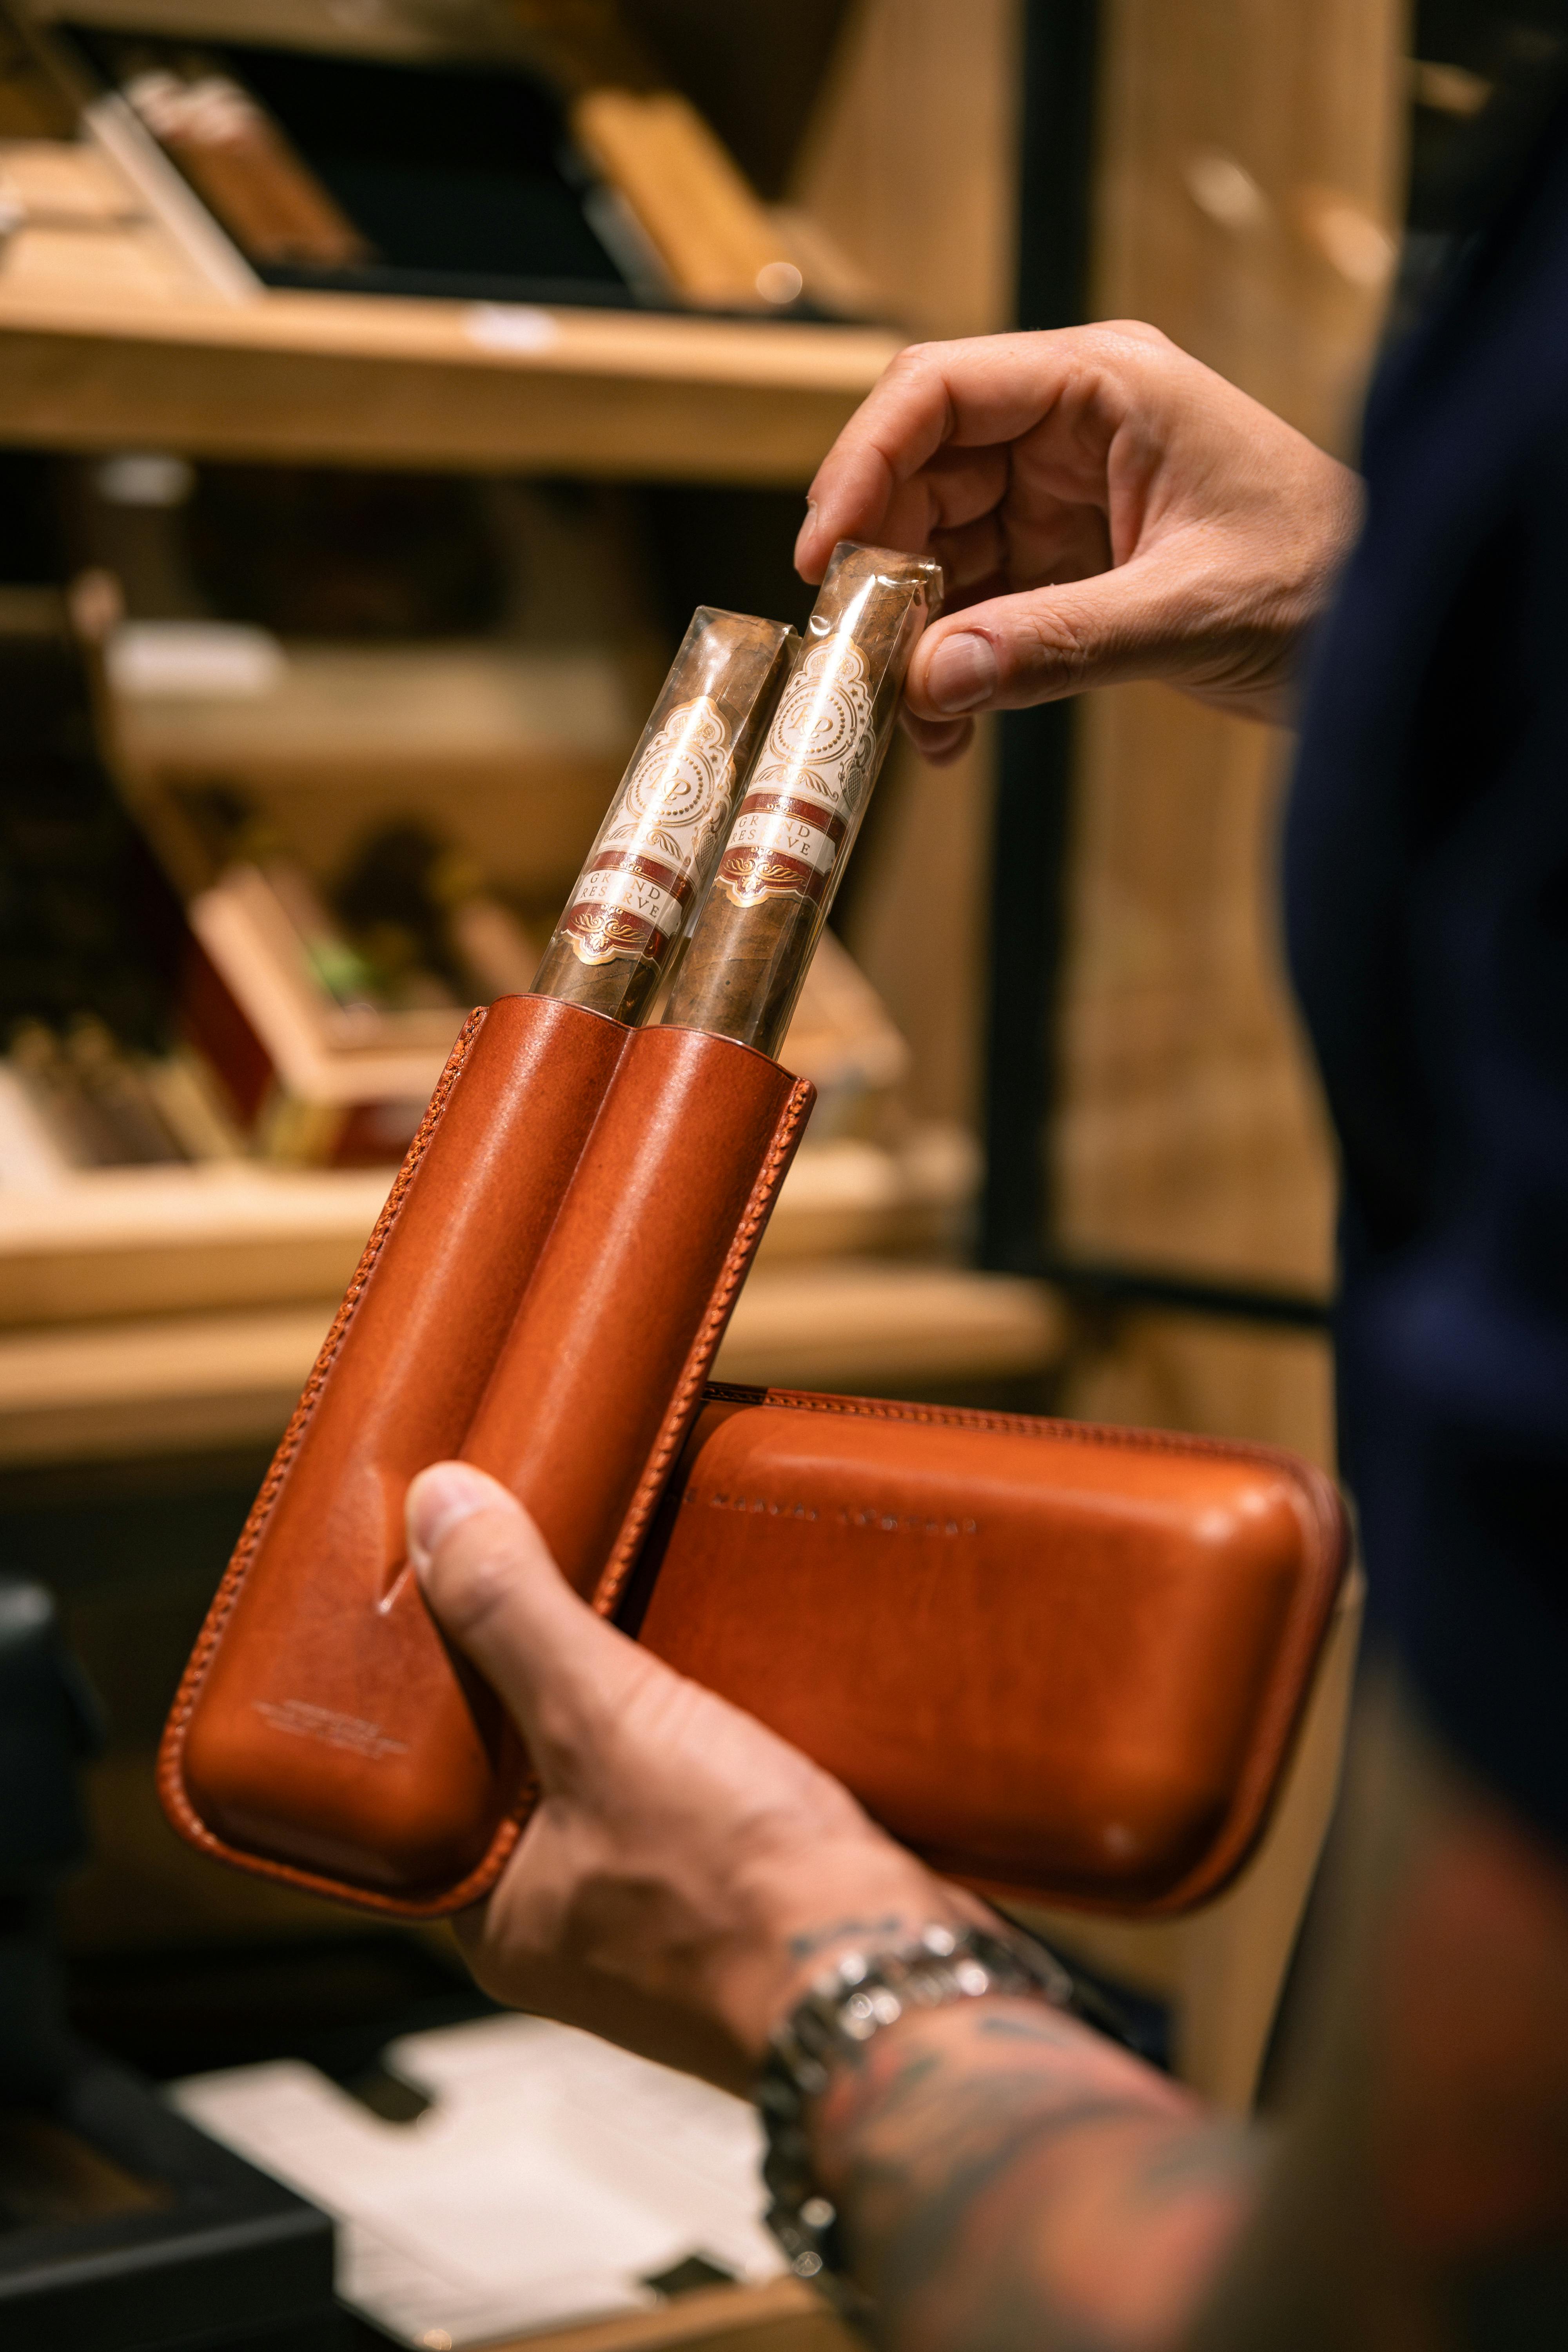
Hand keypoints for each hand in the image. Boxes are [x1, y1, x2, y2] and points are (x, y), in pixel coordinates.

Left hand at [407, 1461, 965, 2093]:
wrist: (893, 1980)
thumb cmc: (736, 1891)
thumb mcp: (602, 1722)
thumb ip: (516, 1617)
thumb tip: (436, 1504)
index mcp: (501, 1917)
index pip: (439, 1781)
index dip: (444, 1681)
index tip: (459, 1584)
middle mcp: (574, 1928)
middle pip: (537, 1769)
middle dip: (556, 1673)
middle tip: (561, 1564)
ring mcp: (669, 1920)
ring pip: (632, 1777)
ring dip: (646, 1700)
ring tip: (653, 1594)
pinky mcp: (756, 1898)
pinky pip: (711, 1795)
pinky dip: (717, 1731)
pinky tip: (736, 1664)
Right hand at [796, 322, 1361, 760]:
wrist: (1394, 637)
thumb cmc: (1324, 582)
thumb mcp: (1190, 609)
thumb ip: (1058, 644)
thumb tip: (931, 681)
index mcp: (1105, 387)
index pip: (940, 392)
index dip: (863, 462)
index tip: (822, 554)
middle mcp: (1073, 433)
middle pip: (923, 477)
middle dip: (881, 568)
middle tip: (856, 658)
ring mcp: (1066, 503)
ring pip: (940, 552)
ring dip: (912, 636)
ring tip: (908, 718)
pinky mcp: (1069, 571)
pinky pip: (979, 610)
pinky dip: (954, 667)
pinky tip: (950, 731)